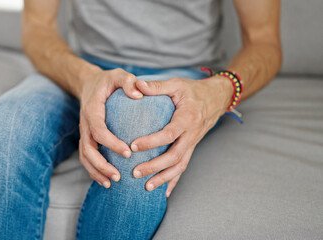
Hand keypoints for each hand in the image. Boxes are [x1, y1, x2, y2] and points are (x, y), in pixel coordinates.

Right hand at [79, 68, 142, 187]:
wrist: (89, 84)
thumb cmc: (107, 81)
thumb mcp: (118, 75)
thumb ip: (128, 81)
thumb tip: (139, 94)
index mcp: (92, 110)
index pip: (99, 130)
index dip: (111, 143)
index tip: (127, 153)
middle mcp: (85, 124)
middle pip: (88, 149)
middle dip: (101, 165)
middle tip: (118, 176)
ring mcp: (84, 133)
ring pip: (85, 157)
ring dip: (96, 171)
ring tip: (112, 184)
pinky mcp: (86, 138)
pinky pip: (86, 158)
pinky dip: (94, 171)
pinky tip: (106, 181)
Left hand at [131, 76, 233, 196]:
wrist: (217, 98)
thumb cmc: (193, 90)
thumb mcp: (176, 84)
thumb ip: (157, 86)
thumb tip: (136, 85)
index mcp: (186, 119)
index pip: (169, 134)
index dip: (151, 142)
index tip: (133, 146)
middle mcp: (191, 135)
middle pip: (174, 156)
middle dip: (154, 167)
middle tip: (135, 173)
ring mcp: (193, 143)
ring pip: (180, 165)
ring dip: (163, 178)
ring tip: (146, 187)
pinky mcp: (191, 148)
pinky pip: (184, 167)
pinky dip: (174, 180)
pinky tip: (164, 192)